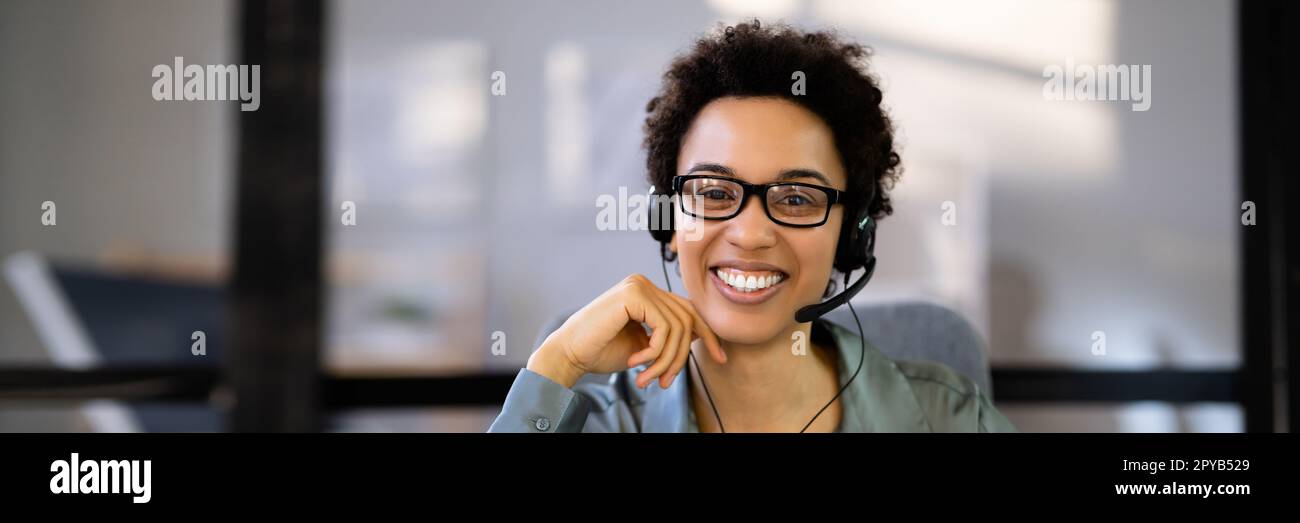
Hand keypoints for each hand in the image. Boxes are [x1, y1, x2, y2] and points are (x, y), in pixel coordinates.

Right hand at [527, 274, 726, 388]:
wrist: (571, 354)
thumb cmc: (602, 351)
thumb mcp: (646, 345)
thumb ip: (670, 336)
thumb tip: (702, 334)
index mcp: (648, 292)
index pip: (690, 310)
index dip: (709, 335)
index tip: (721, 358)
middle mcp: (644, 283)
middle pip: (688, 318)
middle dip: (683, 356)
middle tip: (666, 382)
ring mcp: (639, 285)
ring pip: (679, 327)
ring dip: (666, 360)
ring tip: (648, 378)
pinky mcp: (634, 294)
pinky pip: (664, 328)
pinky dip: (655, 352)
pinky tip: (636, 362)